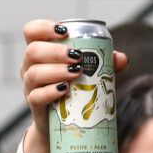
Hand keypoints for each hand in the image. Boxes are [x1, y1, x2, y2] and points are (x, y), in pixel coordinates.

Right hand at [7, 20, 129, 152]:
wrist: (63, 125)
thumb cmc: (75, 92)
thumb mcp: (89, 75)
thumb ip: (105, 64)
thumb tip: (122, 58)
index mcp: (40, 53)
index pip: (31, 32)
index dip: (44, 27)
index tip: (64, 32)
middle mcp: (30, 67)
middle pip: (32, 51)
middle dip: (55, 51)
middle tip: (78, 57)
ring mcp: (30, 87)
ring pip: (34, 73)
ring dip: (56, 70)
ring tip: (76, 73)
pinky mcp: (34, 106)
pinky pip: (36, 97)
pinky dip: (50, 92)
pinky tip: (64, 90)